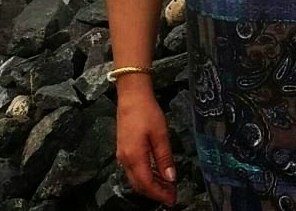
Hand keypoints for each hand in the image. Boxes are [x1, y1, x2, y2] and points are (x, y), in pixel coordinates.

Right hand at [116, 88, 176, 204]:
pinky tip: (156, 172)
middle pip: (140, 185)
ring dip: (151, 185)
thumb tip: (171, 178)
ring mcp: (122, 156)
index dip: (160, 194)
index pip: (147, 185)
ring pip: (136, 179)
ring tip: (167, 185)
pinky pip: (134, 170)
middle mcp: (125, 160)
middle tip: (172, 194)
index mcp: (134, 157)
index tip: (172, 199)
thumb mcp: (161, 134)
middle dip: (156, 192)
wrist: (131, 96)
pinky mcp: (123, 150)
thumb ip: (165, 158)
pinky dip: (146, 175)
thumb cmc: (147, 112)